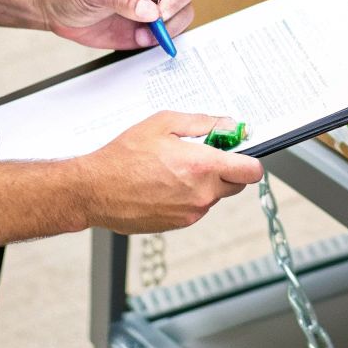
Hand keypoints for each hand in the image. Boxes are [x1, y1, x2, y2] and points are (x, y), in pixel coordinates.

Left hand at [42, 0, 193, 49]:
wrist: (55, 11)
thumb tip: (150, 11)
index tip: (162, 10)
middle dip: (175, 16)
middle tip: (155, 26)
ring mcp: (148, 10)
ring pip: (179, 20)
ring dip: (168, 32)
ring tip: (143, 36)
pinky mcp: (142, 30)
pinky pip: (163, 37)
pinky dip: (159, 43)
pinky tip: (140, 41)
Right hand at [77, 112, 263, 232]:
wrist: (95, 190)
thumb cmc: (123, 157)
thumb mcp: (163, 124)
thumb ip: (202, 123)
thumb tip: (227, 125)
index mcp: (203, 166)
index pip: (251, 170)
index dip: (249, 160)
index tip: (240, 152)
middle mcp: (202, 194)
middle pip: (236, 184)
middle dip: (226, 170)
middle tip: (202, 156)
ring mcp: (191, 212)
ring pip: (214, 196)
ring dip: (204, 184)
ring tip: (173, 170)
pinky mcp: (179, 224)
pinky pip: (195, 208)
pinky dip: (188, 197)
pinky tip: (164, 184)